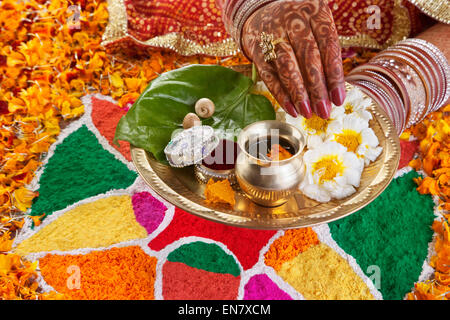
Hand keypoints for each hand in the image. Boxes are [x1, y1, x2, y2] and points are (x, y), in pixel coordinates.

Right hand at [242, 0, 344, 118]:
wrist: (261, 14)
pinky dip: (280, 94)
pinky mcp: (258, 50)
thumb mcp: (317, 27)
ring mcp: (273, 34)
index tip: (338, 99)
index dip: (334, 75)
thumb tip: (334, 94)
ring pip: (287, 66)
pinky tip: (291, 109)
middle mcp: (293, 20)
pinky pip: (269, 75)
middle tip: (324, 111)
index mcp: (314, 11)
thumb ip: (327, 53)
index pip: (328, 45)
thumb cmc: (299, 26)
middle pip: (308, 57)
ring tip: (307, 112)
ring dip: (298, 93)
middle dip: (317, 88)